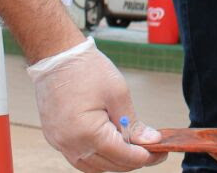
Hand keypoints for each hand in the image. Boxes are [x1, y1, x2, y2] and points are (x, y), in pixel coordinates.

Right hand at [28, 38, 165, 171]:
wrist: (56, 55)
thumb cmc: (86, 69)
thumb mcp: (118, 93)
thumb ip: (134, 123)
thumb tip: (150, 141)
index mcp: (88, 134)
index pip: (124, 157)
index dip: (146, 156)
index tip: (161, 152)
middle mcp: (71, 144)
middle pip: (110, 164)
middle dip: (133, 159)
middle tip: (152, 149)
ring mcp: (60, 143)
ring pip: (94, 166)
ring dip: (115, 161)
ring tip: (133, 147)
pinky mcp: (55, 138)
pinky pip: (79, 158)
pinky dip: (97, 156)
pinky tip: (110, 145)